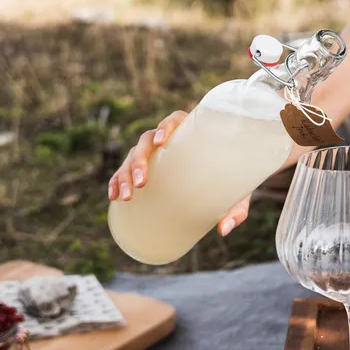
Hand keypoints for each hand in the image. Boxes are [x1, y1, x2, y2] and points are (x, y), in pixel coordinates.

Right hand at [106, 110, 249, 235]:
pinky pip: (125, 172)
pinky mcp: (146, 171)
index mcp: (191, 136)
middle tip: (142, 183)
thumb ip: (235, 211)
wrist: (224, 184)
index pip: (175, 120)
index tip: (162, 141)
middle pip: (147, 141)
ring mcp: (154, 155)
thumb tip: (223, 230)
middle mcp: (168, 142)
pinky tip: (113, 196)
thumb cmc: (230, 183)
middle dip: (139, 161)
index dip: (166, 126)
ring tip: (126, 196)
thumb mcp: (237, 195)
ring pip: (132, 156)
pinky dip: (116, 182)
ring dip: (124, 174)